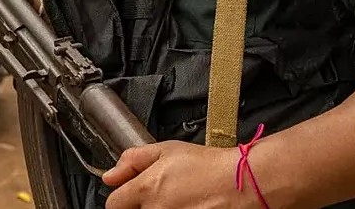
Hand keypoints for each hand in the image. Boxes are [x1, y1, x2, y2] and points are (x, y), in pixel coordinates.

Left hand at [103, 141, 252, 208]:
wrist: (243, 184)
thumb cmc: (211, 167)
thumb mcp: (168, 150)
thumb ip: (133, 160)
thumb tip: (111, 175)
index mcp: (146, 190)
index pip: (114, 204)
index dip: (123, 197)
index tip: (134, 194)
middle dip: (144, 205)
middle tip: (165, 194)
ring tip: (182, 201)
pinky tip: (191, 206)